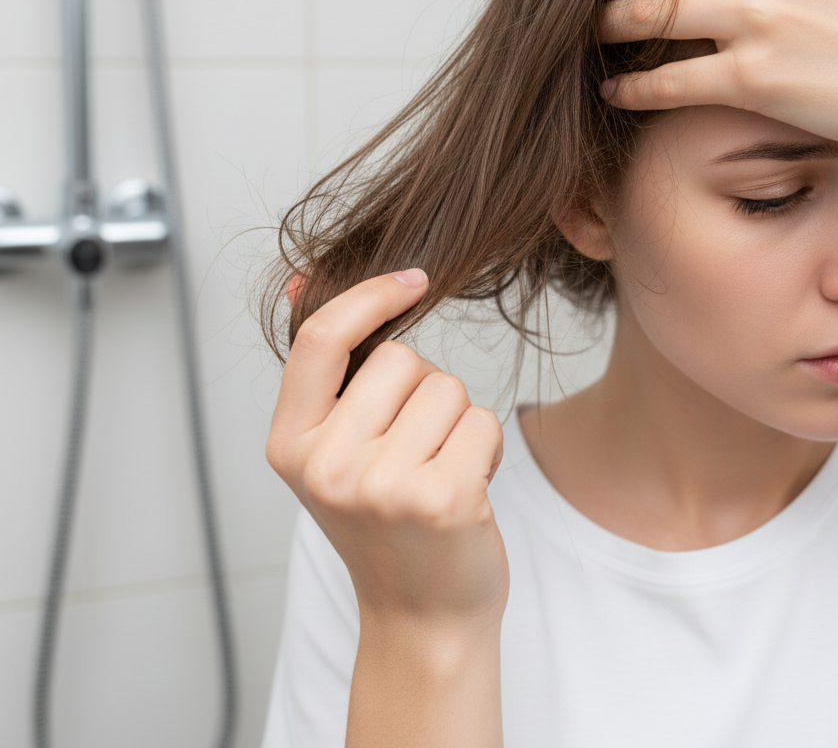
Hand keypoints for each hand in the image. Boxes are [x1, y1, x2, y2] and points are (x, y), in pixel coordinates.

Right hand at [266, 269, 509, 631]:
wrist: (421, 617)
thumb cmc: (384, 524)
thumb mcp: (333, 451)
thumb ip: (325, 373)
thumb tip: (301, 280)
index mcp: (290, 445)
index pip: (320, 339)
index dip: (370, 295)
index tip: (413, 281)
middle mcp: (327, 466)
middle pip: (401, 358)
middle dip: (424, 389)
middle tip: (417, 447)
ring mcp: (382, 487)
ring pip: (448, 387)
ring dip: (458, 421)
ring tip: (440, 470)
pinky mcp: (441, 499)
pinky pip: (482, 421)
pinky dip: (487, 447)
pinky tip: (468, 489)